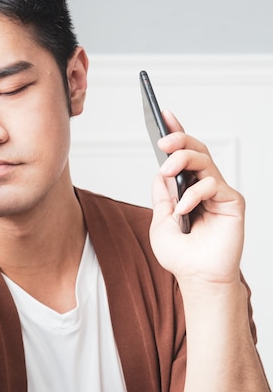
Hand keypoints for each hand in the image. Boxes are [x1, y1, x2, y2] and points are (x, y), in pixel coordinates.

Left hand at [149, 110, 244, 288]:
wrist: (197, 278)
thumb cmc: (181, 255)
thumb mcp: (160, 222)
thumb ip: (161, 197)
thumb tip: (159, 173)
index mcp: (186, 188)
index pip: (182, 155)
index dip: (176, 133)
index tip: (163, 113)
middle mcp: (204, 186)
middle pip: (196, 151)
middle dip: (178, 140)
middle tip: (162, 142)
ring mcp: (218, 193)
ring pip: (205, 161)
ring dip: (183, 159)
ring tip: (167, 169)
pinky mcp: (232, 202)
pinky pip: (212, 185)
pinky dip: (194, 194)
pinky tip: (182, 210)